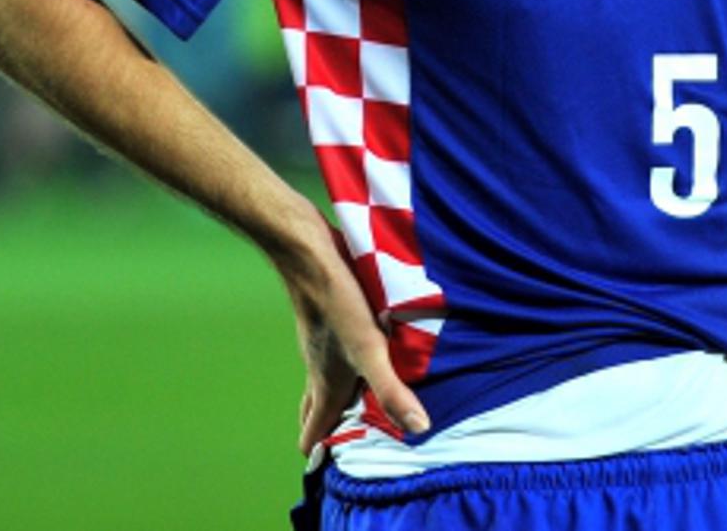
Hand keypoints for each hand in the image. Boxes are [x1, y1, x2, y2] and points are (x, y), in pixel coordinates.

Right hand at [281, 218, 430, 456]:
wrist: (307, 253)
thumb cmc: (337, 303)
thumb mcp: (369, 350)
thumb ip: (391, 390)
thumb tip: (419, 429)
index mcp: (326, 383)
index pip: (315, 430)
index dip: (321, 452)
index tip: (321, 472)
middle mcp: (318, 366)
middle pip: (314, 409)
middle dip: (322, 430)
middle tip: (328, 448)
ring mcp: (319, 342)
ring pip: (320, 380)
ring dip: (330, 399)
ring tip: (348, 408)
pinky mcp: (327, 319)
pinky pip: (329, 353)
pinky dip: (339, 367)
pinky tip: (358, 355)